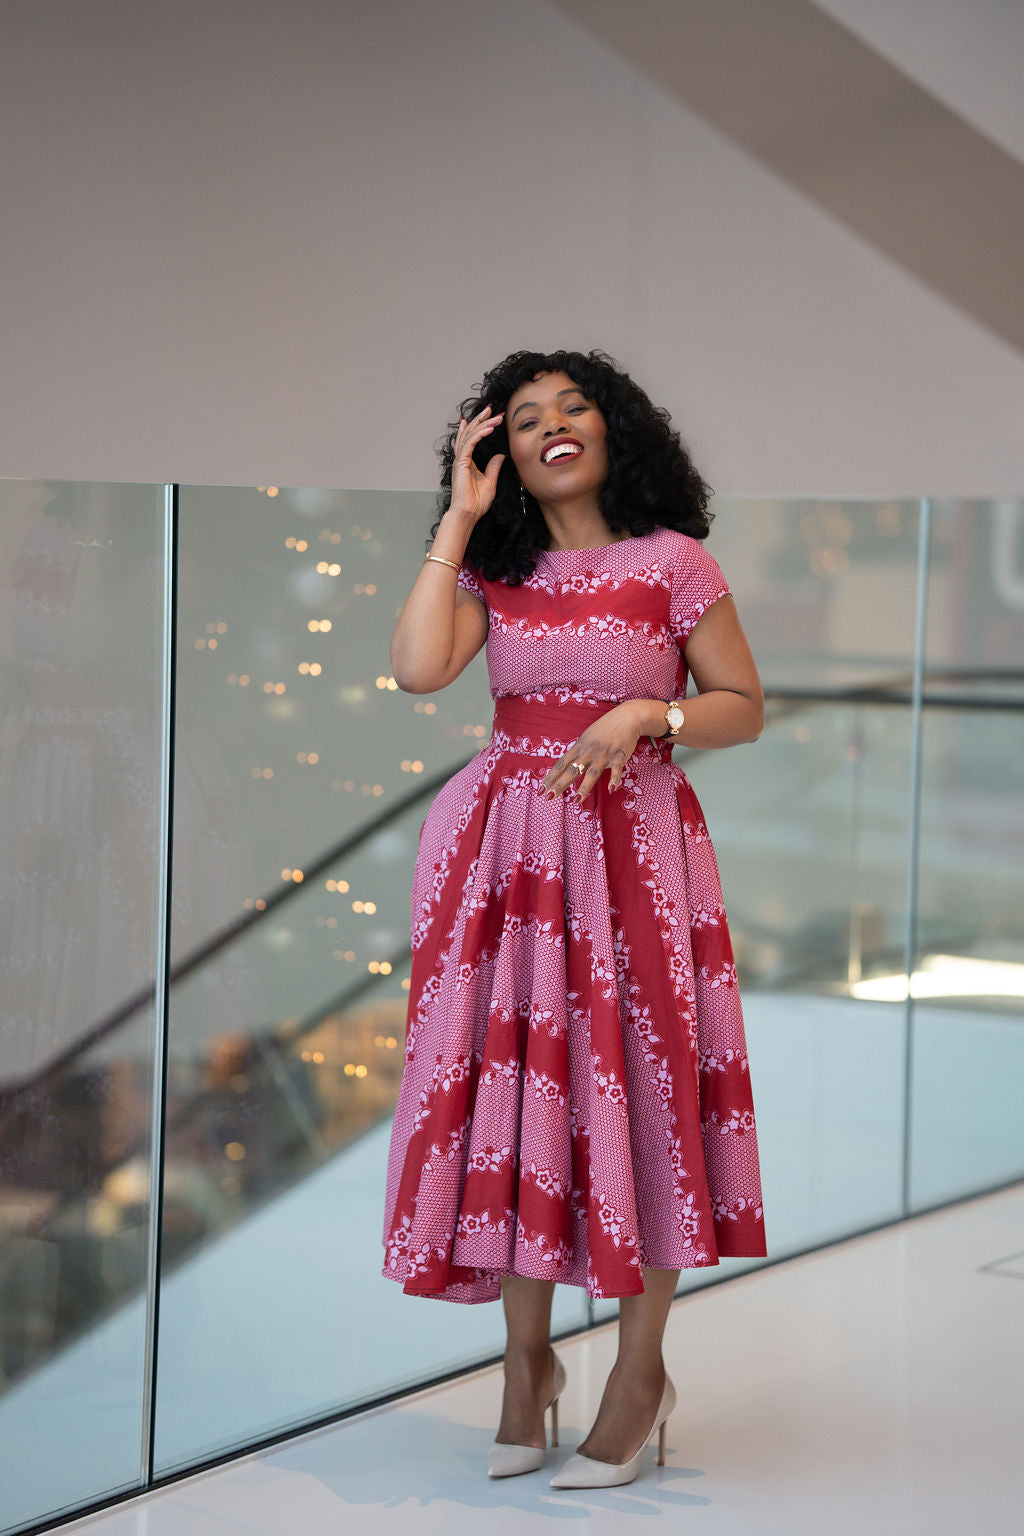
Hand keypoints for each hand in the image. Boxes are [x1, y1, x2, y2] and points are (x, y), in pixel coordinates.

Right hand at [450, 404, 505, 523]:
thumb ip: (494, 467)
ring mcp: (460, 460)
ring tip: (494, 415)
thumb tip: (500, 455)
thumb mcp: (490, 481)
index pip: (473, 439)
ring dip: (483, 423)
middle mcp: (462, 459)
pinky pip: (470, 444)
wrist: (468, 514)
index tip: (491, 417)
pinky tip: (490, 428)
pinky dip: (479, 434)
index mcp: (468, 462)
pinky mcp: (461, 463)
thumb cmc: (476, 503)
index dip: (481, 426)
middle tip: (491, 408)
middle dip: (481, 419)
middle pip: (470, 433)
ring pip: (470, 435)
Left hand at [539, 702, 643, 800]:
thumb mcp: (586, 738)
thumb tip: (567, 765)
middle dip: (560, 784)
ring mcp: (604, 754)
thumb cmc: (605, 728)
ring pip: (592, 773)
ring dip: (584, 787)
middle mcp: (589, 752)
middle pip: (572, 770)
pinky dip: (614, 779)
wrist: (626, 717)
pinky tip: (611, 789)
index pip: (561, 764)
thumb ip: (578, 752)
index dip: (550, 778)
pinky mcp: (619, 756)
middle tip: (548, 797)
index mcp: (579, 747)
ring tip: (576, 800)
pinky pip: (617, 770)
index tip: (540, 790)